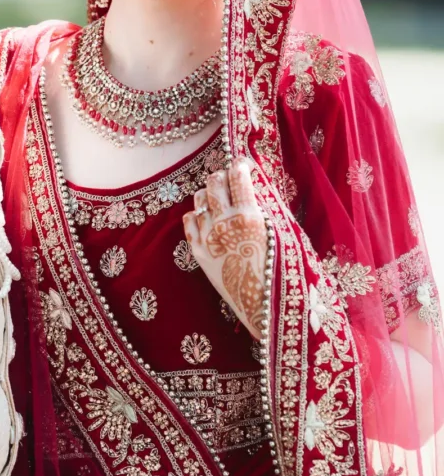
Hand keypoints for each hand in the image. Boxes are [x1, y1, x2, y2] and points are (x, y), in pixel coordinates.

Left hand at [182, 159, 266, 340]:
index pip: (237, 175)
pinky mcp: (198, 253)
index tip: (244, 167)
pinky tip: (208, 217)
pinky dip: (197, 214)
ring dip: (210, 194)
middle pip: (213, 182)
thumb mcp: (285, 234)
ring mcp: (208, 238)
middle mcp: (224, 224)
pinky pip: (189, 220)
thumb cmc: (282, 271)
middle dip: (223, 177)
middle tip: (232, 181)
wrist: (265, 309)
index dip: (240, 166)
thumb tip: (257, 181)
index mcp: (249, 216)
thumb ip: (270, 206)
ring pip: (199, 199)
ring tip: (221, 199)